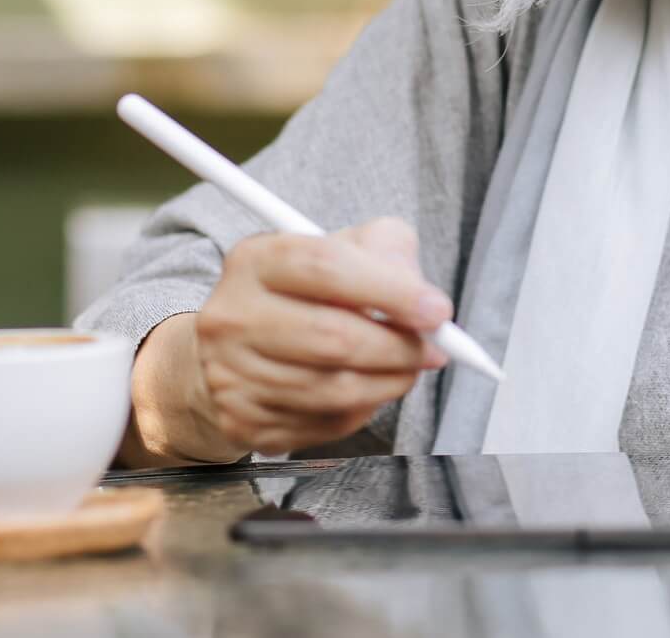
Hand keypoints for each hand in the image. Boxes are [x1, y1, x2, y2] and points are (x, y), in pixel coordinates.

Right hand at [128, 217, 450, 463]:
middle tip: (436, 348)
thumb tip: (423, 298)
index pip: (327, 268)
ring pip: (333, 389)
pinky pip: (324, 424)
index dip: (391, 290)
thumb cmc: (307, 290)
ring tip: (411, 367)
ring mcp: (231, 375)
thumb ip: (387, 251)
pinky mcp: (242, 422)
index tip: (437, 310)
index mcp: (257, 260)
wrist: (238, 347)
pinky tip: (372, 388)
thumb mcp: (345, 246)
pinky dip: (364, 408)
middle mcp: (233, 316)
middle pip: (333, 338)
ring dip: (390, 382)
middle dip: (400, 347)